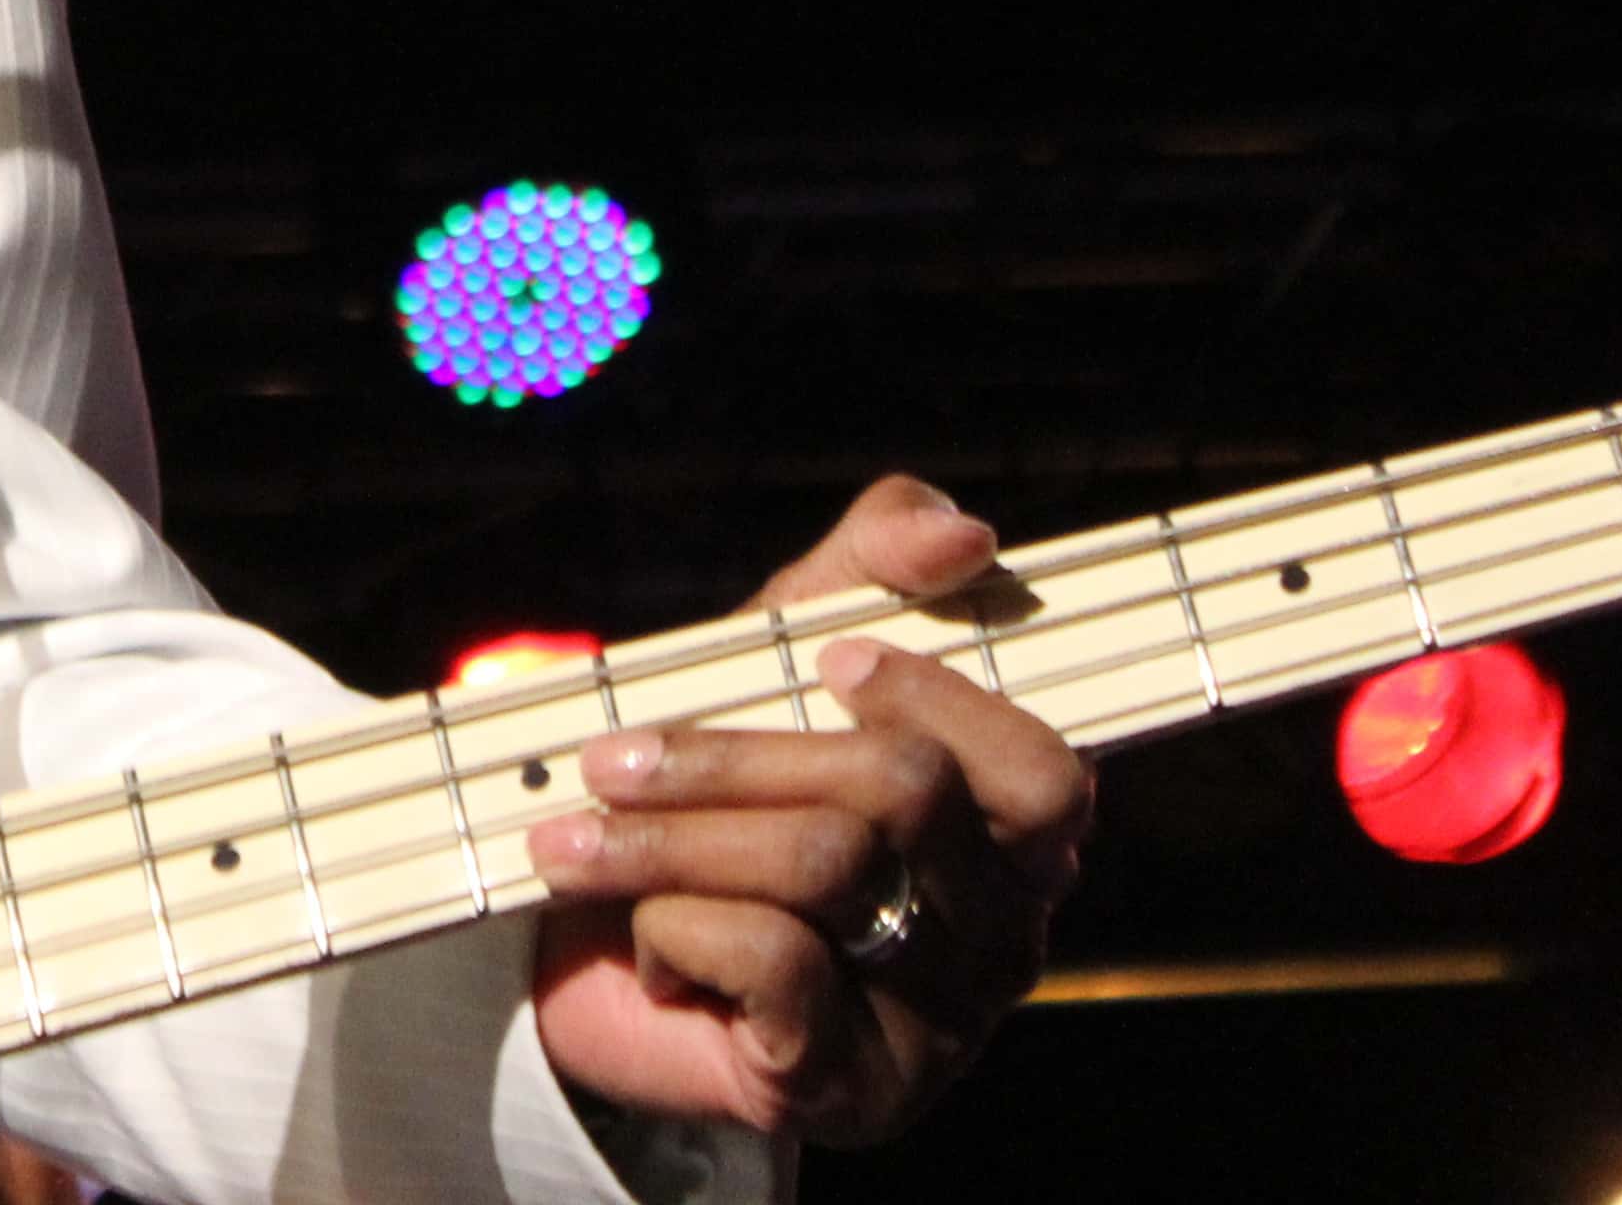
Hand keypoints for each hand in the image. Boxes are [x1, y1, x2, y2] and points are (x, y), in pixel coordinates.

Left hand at [521, 476, 1095, 1146]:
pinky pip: (778, 968)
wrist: (588, 956)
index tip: (826, 661)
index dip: (937, 698)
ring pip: (825, 870)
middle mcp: (1002, 935)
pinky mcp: (860, 1089)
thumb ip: (868, 569)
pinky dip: (680, 932)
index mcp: (1008, 837)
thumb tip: (963, 532)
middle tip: (610, 759)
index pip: (1045, 770)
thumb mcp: (774, 657)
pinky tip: (648, 945)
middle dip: (733, 758)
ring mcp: (941, 1023)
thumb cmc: (710, 792)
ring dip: (668, 839)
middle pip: (905, 795)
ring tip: (576, 838)